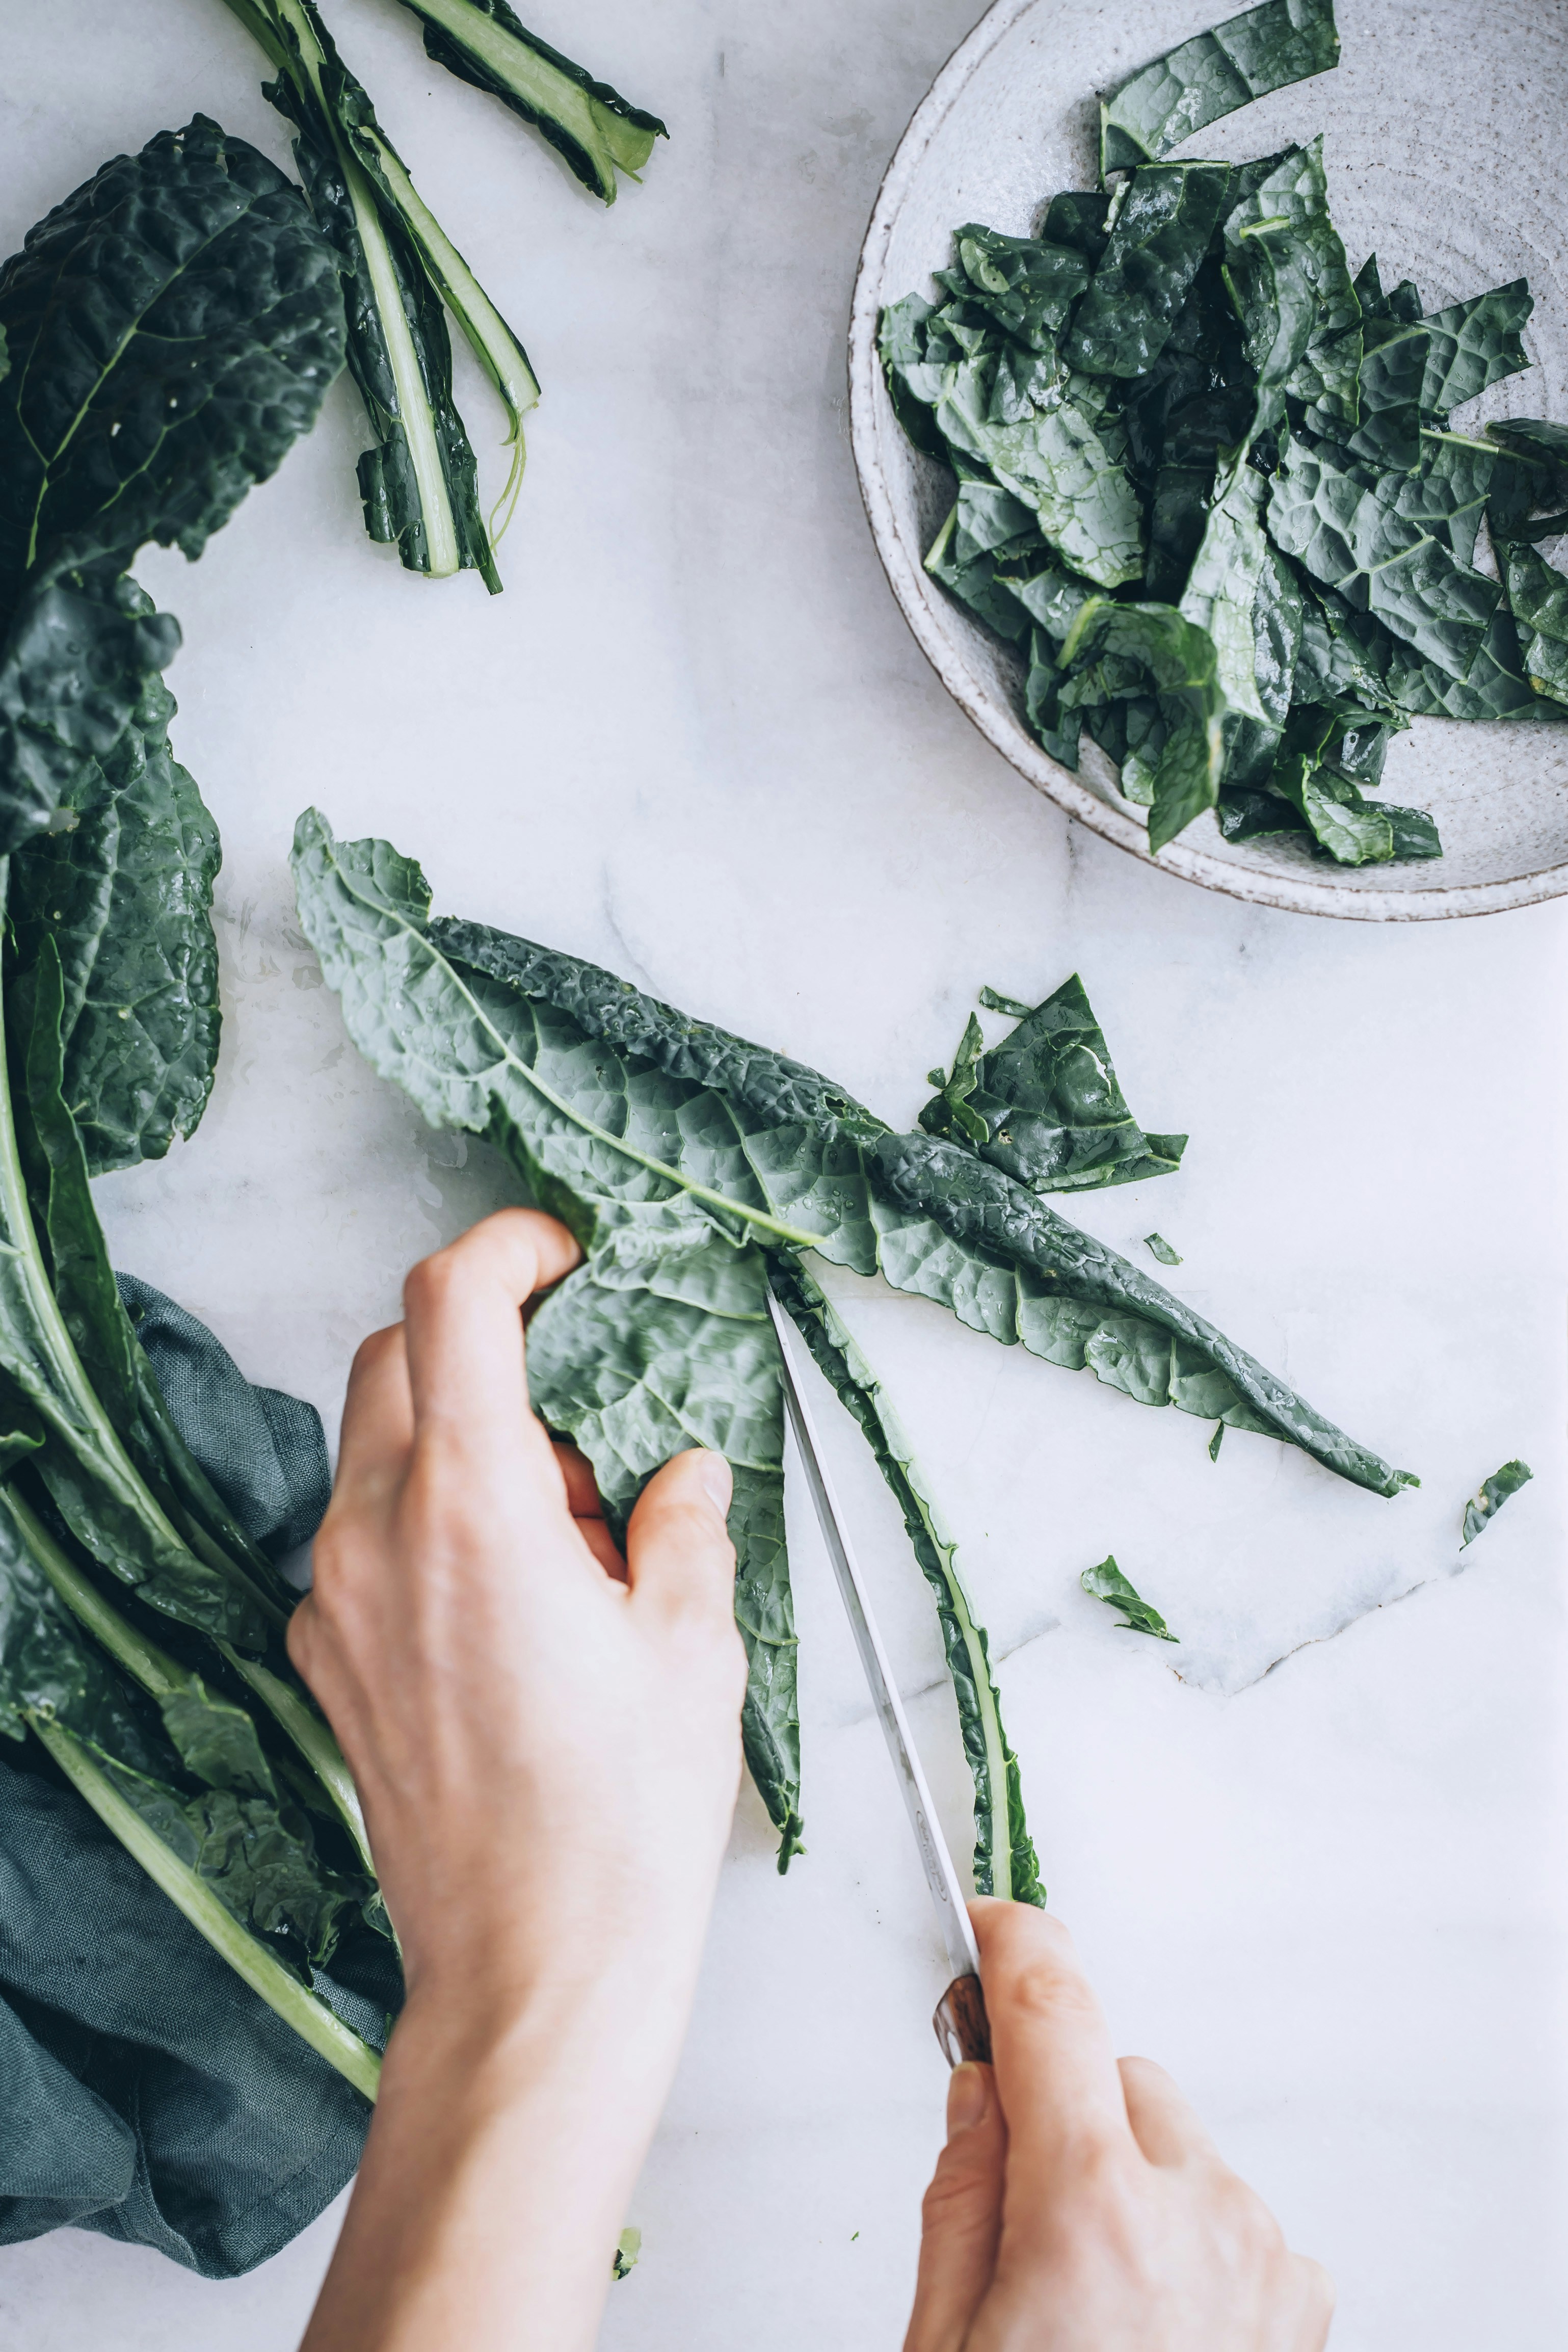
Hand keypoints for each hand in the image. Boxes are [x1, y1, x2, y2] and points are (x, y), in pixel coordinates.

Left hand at [291, 1209, 746, 2351]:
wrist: (533, 1963)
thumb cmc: (621, 1816)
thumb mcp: (694, 1644)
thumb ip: (683, 1523)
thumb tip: (679, 1472)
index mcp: (475, 1507)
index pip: (451, 1301)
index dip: (506, 1246)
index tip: (557, 1254)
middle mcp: (378, 1536)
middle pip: (395, 1356)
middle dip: (485, 1345)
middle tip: (581, 1420)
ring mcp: (335, 1598)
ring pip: (374, 1445)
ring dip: (460, 1439)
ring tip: (561, 1536)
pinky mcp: (324, 1654)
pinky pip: (362, 1534)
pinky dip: (427, 1519)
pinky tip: (511, 1601)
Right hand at [906, 1903, 1332, 2351]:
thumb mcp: (946, 2342)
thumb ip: (961, 2201)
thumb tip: (984, 2094)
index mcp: (1094, 2215)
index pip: (1052, 2013)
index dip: (1015, 1947)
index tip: (994, 1924)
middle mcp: (1198, 2217)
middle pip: (1121, 2083)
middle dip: (1068, 2120)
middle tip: (1025, 2224)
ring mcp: (1262, 2257)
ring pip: (1179, 2148)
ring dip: (1134, 2187)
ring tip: (1096, 2300)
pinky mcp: (1302, 2299)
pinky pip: (1231, 2216)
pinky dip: (1192, 2245)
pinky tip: (1156, 2324)